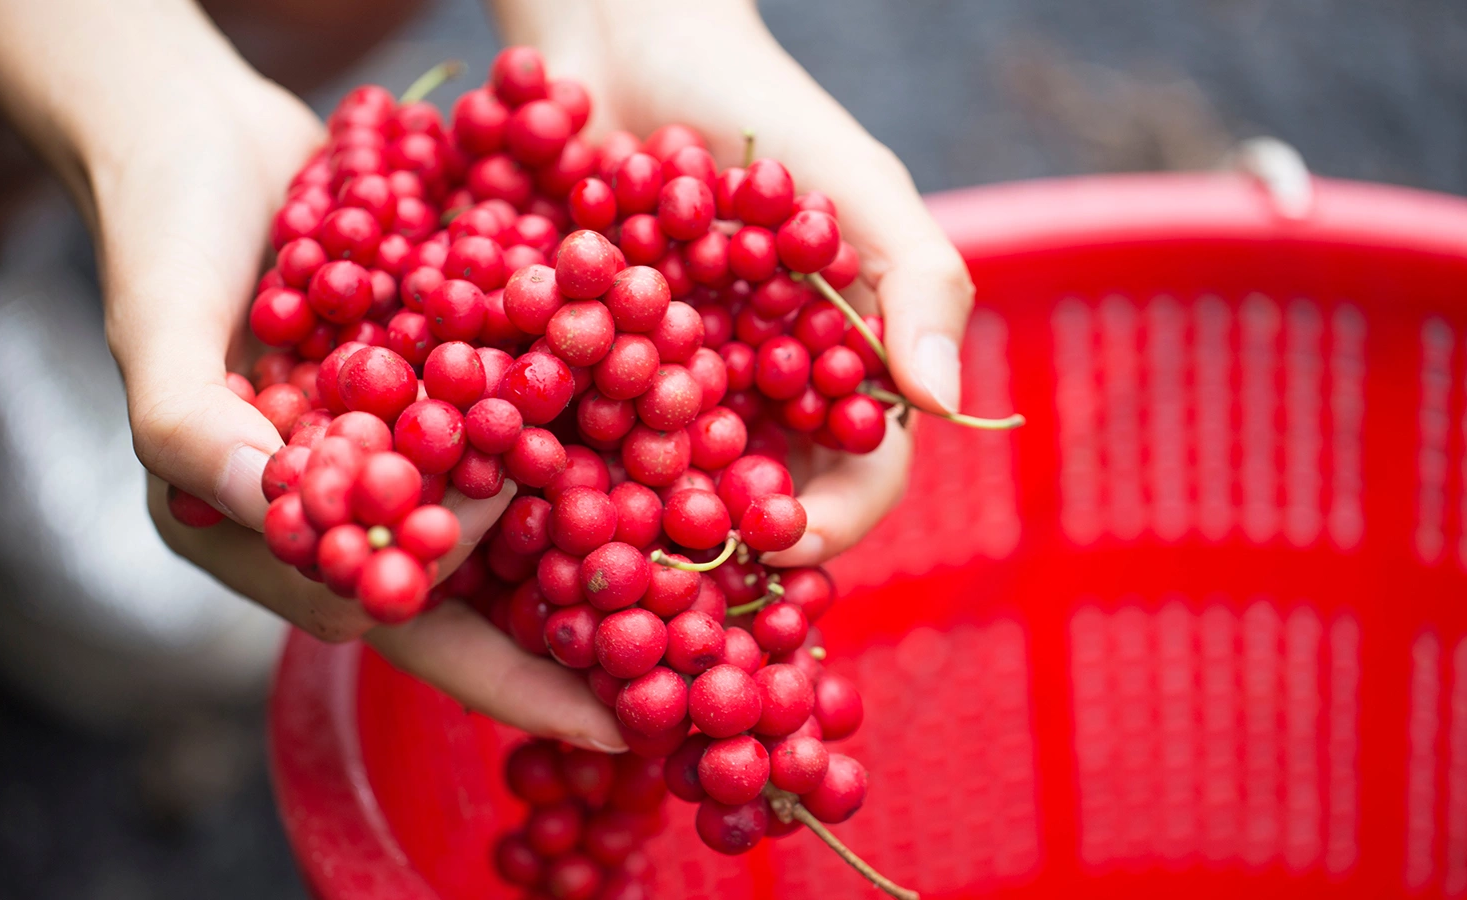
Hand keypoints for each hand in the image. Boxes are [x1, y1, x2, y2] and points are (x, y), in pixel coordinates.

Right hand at [0, 0, 622, 751]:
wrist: (201, 129)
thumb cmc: (159, 229)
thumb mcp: (157, 326)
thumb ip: (196, 428)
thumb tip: (285, 507)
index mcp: (270, 530)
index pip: (398, 625)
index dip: (498, 677)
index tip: (605, 718)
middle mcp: (351, 499)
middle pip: (476, 590)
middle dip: (571, 627)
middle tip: (686, 664)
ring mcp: (404, 436)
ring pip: (516, 513)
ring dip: (598, 537)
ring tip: (706, 577)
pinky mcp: (444, 374)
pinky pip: (527, 421)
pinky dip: (589, 437)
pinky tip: (673, 446)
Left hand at [493, 0, 970, 566]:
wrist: (622, 40)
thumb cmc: (757, 105)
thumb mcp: (856, 182)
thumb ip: (918, 283)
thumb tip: (950, 405)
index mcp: (828, 372)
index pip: (855, 477)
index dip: (830, 523)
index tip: (782, 541)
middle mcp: (745, 395)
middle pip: (749, 500)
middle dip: (719, 541)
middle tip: (676, 568)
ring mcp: (654, 385)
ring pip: (654, 484)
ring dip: (629, 518)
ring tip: (592, 539)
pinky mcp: (570, 362)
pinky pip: (563, 427)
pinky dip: (545, 452)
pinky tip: (516, 473)